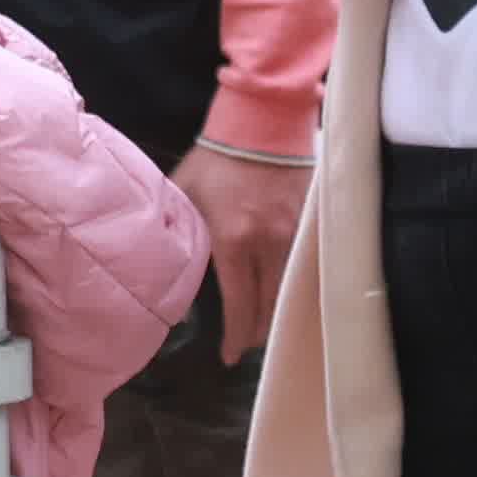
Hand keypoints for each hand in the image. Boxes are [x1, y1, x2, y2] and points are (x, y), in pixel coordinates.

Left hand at [179, 139, 305, 361]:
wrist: (262, 120)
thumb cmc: (217, 157)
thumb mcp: (185, 192)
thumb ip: (176, 229)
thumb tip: (162, 264)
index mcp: (235, 241)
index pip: (239, 304)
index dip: (235, 336)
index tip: (228, 356)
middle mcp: (270, 244)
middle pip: (270, 307)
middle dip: (258, 333)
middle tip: (245, 344)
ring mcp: (297, 234)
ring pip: (292, 291)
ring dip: (279, 313)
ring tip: (266, 325)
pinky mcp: (314, 223)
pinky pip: (307, 267)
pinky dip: (296, 287)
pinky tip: (289, 295)